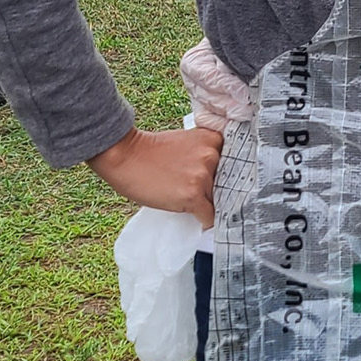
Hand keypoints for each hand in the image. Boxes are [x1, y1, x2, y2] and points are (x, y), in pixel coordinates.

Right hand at [88, 126, 222, 228]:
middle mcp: (213, 155)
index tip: (230, 183)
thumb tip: (218, 176)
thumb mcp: (188, 142)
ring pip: (217, 199)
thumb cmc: (152, 151)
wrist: (125, 156)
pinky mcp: (192, 195)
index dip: (230, 174)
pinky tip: (202, 221)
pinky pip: (209, 215)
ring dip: (209, 204)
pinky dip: (206, 221)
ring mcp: (203, 176)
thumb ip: (205, 154)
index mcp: (213, 139)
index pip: (235, 161)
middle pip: (228, 181)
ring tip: (195, 204)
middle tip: (209, 196)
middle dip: (220, 190)